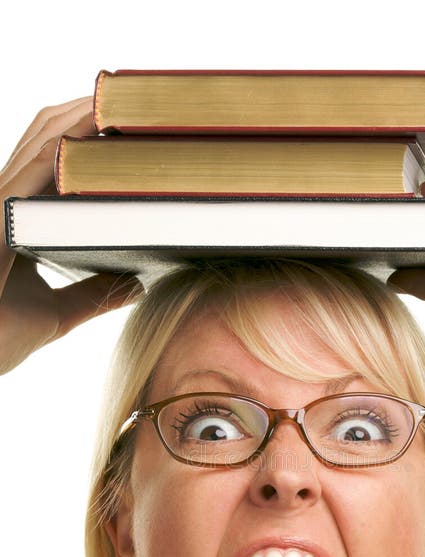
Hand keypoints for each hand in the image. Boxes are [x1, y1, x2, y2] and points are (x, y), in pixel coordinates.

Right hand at [0, 98, 141, 374]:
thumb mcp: (57, 312)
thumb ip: (93, 295)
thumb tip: (134, 284)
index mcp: (16, 221)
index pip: (49, 167)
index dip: (81, 138)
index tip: (123, 126)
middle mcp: (4, 203)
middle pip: (45, 142)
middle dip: (84, 116)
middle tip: (129, 101)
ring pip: (40, 142)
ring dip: (80, 116)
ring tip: (120, 99)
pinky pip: (34, 166)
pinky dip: (65, 141)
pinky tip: (95, 122)